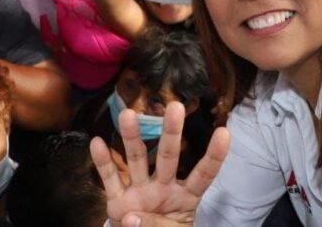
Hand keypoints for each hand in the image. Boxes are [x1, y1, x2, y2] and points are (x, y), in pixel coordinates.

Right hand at [91, 101, 229, 226]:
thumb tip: (131, 217)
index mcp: (185, 198)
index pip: (203, 175)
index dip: (214, 157)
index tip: (224, 133)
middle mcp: (163, 188)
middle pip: (168, 158)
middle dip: (171, 133)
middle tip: (175, 106)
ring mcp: (139, 191)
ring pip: (137, 160)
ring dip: (131, 138)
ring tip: (128, 114)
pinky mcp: (118, 200)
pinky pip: (110, 179)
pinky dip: (102, 162)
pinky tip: (97, 143)